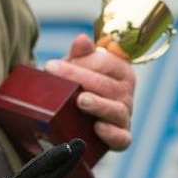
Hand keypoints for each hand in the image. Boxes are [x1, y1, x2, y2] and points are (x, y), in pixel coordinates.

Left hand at [44, 33, 135, 149]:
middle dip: (80, 79)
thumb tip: (81, 40)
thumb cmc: (77, 84)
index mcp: (120, 71)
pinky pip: (122, 138)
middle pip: (107, 85)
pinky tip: (98, 127)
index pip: (105, 63)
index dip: (80, 63)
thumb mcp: (76, 66)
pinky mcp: (121, 137)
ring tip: (81, 100)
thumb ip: (80, 54)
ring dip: (99, 105)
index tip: (52, 66)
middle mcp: (125, 93)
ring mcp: (124, 116)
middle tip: (56, 76)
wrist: (74, 114)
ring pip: (117, 110)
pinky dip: (112, 134)